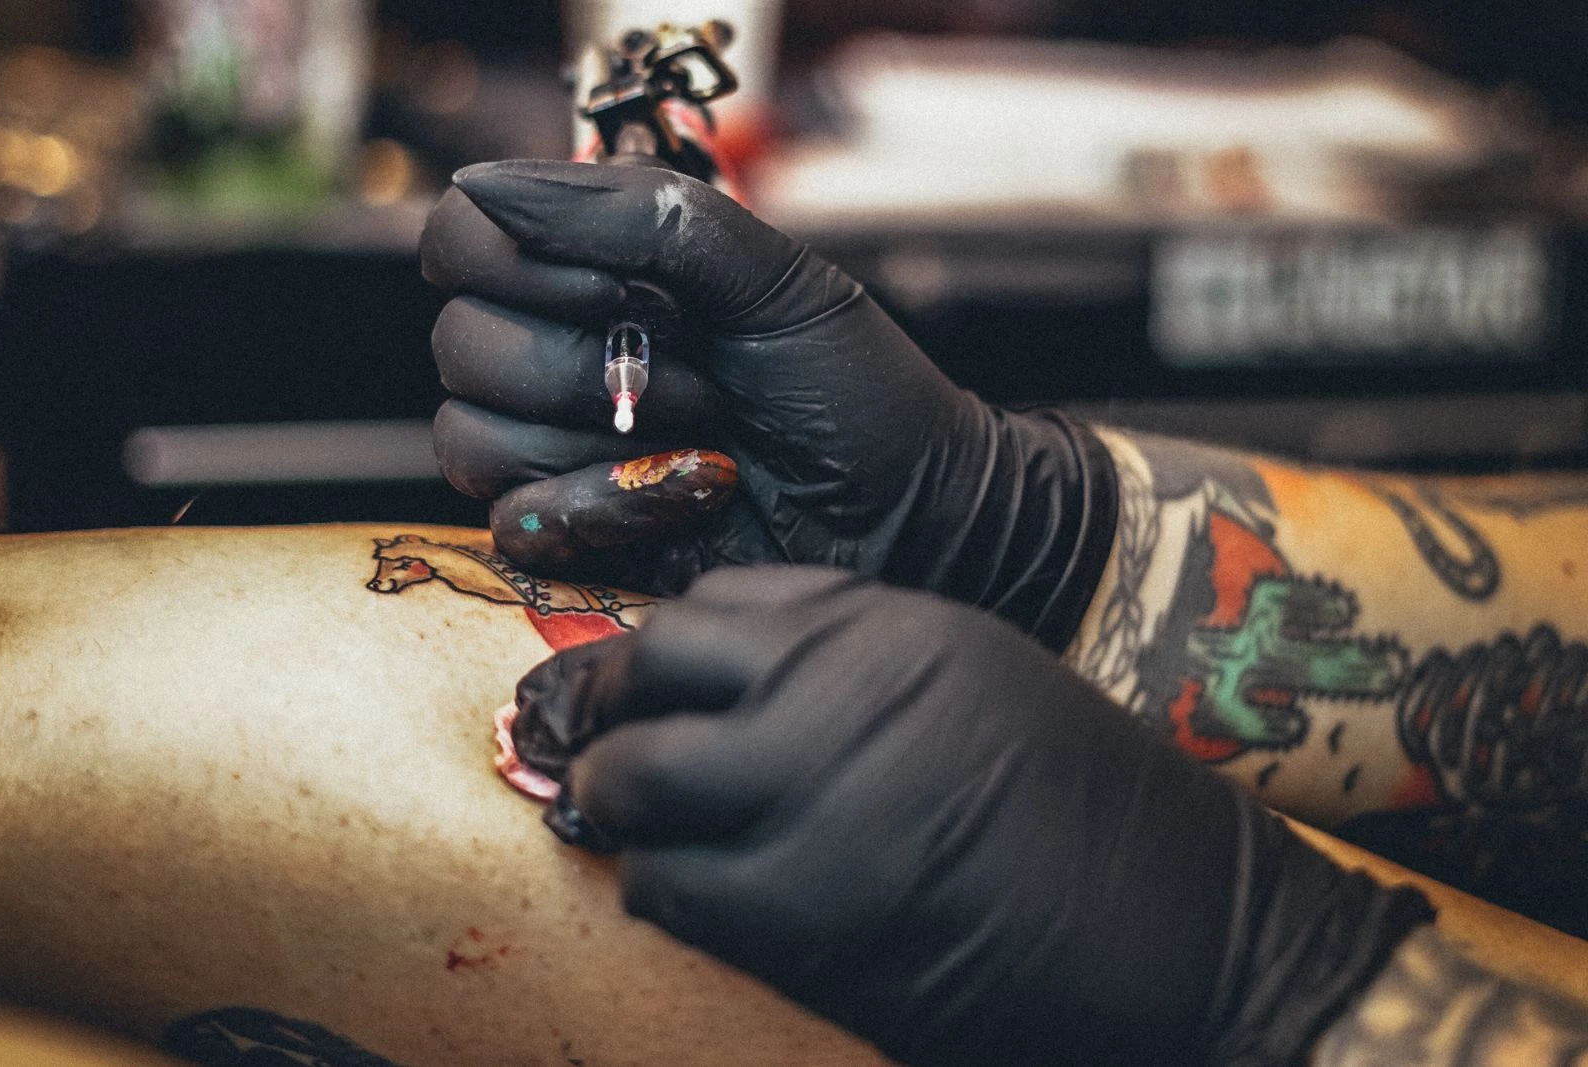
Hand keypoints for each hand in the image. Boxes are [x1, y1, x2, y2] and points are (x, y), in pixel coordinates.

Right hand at [420, 161, 1112, 646]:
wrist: (909, 511)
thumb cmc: (855, 391)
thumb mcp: (767, 276)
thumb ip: (636, 215)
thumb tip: (488, 185)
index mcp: (596, 268)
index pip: (464, 237)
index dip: (523, 264)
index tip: (627, 288)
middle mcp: (560, 348)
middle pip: (462, 344)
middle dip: (598, 366)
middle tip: (707, 376)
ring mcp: (558, 443)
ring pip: (474, 435)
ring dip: (614, 440)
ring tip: (710, 438)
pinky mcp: (573, 530)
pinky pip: (515, 517)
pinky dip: (611, 508)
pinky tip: (691, 497)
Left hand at [512, 567, 1432, 1065]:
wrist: (1197, 942)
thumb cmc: (1099, 822)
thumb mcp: (983, 694)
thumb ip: (860, 675)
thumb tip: (727, 692)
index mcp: (898, 628)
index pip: (718, 603)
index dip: (663, 648)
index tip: (641, 680)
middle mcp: (849, 691)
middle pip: (654, 664)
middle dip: (599, 702)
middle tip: (580, 738)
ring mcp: (824, 798)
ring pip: (637, 777)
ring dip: (610, 803)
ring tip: (612, 822)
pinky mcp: (812, 915)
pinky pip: (668, 885)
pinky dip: (654, 888)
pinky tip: (679, 893)